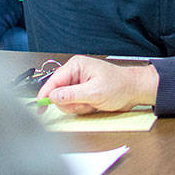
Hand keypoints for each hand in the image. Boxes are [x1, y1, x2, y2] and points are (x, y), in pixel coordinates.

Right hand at [36, 56, 159, 114]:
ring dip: (78, 107)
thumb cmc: (120, 85)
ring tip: (92, 104)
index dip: (46, 94)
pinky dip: (82, 108)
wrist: (134, 90)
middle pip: (58, 93)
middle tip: (84, 104)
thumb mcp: (95, 92)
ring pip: (66, 101)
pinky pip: (74, 104)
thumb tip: (54, 96)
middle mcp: (75, 73)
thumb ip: (72, 94)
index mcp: (76, 66)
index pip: (54, 80)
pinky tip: (93, 105)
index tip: (40, 105)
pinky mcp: (83, 92)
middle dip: (70, 103)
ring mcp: (79, 83)